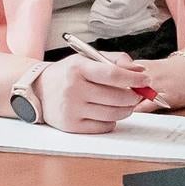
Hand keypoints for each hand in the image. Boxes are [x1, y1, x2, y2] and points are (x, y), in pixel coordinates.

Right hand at [36, 51, 152, 133]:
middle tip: (137, 94)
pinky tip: (107, 113)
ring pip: (112, 114)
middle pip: (116, 97)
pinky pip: (103, 127)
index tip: (146, 80)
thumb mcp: (86, 59)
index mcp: (78, 68)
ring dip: (125, 110)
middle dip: (133, 97)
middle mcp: (73, 89)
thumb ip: (114, 60)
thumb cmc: (67, 73)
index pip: (112, 75)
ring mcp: (71, 109)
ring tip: (125, 104)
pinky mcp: (71, 126)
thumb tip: (139, 71)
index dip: (133, 79)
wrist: (38, 90)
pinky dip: (111, 121)